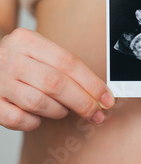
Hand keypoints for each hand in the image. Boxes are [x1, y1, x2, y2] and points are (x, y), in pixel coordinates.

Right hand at [0, 29, 114, 131]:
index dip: (92, 83)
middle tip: (96, 114)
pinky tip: (37, 117)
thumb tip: (99, 94)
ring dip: (58, 111)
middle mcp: (9, 58)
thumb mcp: (38, 53)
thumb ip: (65, 69)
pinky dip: (33, 122)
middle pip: (55, 83)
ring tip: (62, 110)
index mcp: (26, 40)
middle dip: (82, 102)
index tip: (107, 99)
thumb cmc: (20, 62)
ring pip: (38, 102)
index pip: (68, 62)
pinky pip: (18, 119)